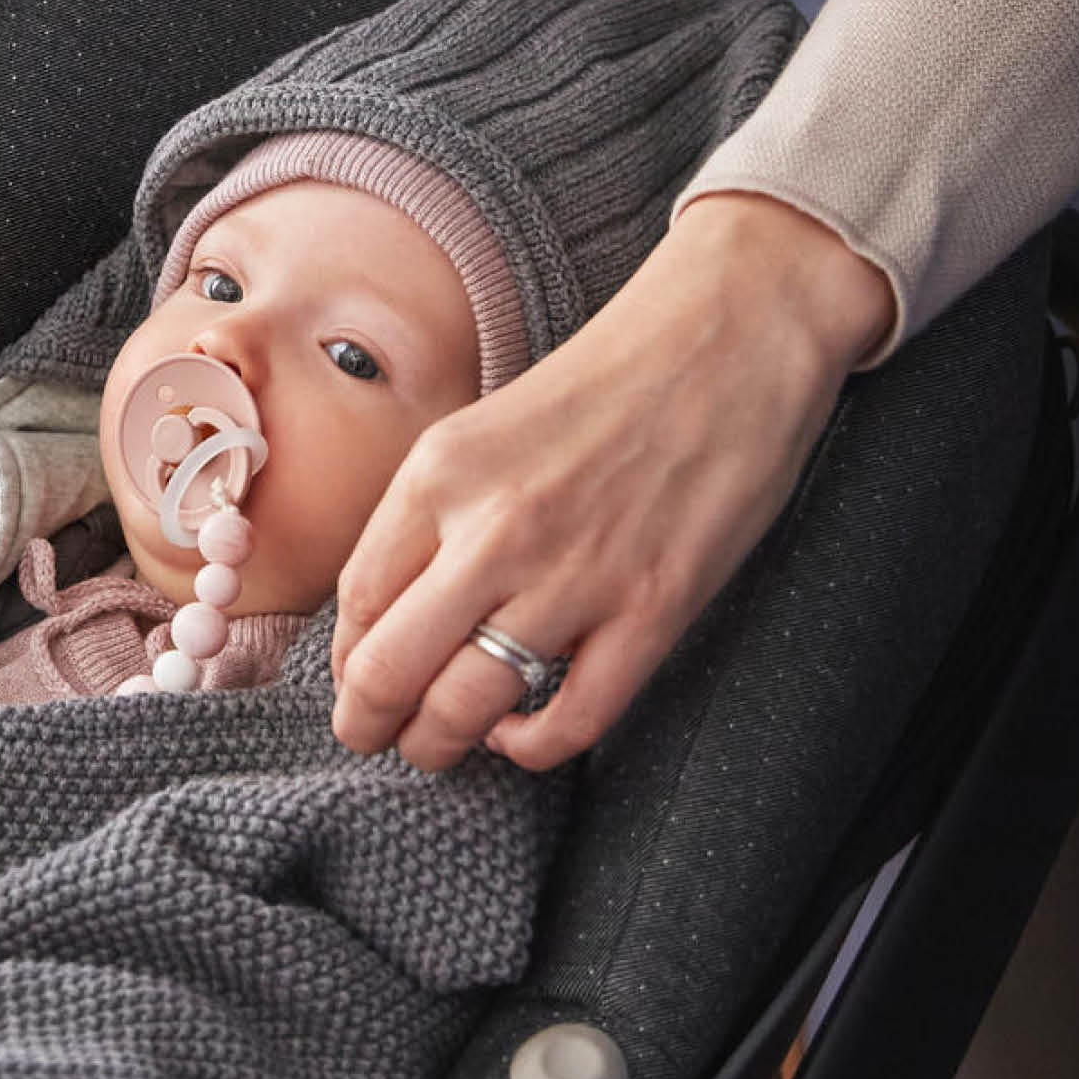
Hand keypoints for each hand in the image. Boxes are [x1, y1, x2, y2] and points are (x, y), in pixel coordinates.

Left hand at [329, 193, 895, 771]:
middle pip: (387, 671)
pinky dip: (530, 746)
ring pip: (463, 709)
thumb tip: (384, 615)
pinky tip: (520, 731)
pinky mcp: (653, 609)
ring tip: (439, 744)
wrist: (734, 332)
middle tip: (374, 735)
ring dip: (436, 745)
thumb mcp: (482, 433)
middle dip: (366, 724)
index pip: (354, 604)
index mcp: (439, 475)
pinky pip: (571, 720)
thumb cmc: (608, 383)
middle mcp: (494, 528)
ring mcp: (575, 574)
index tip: (355, 680)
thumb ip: (430, 518)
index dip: (345, 663)